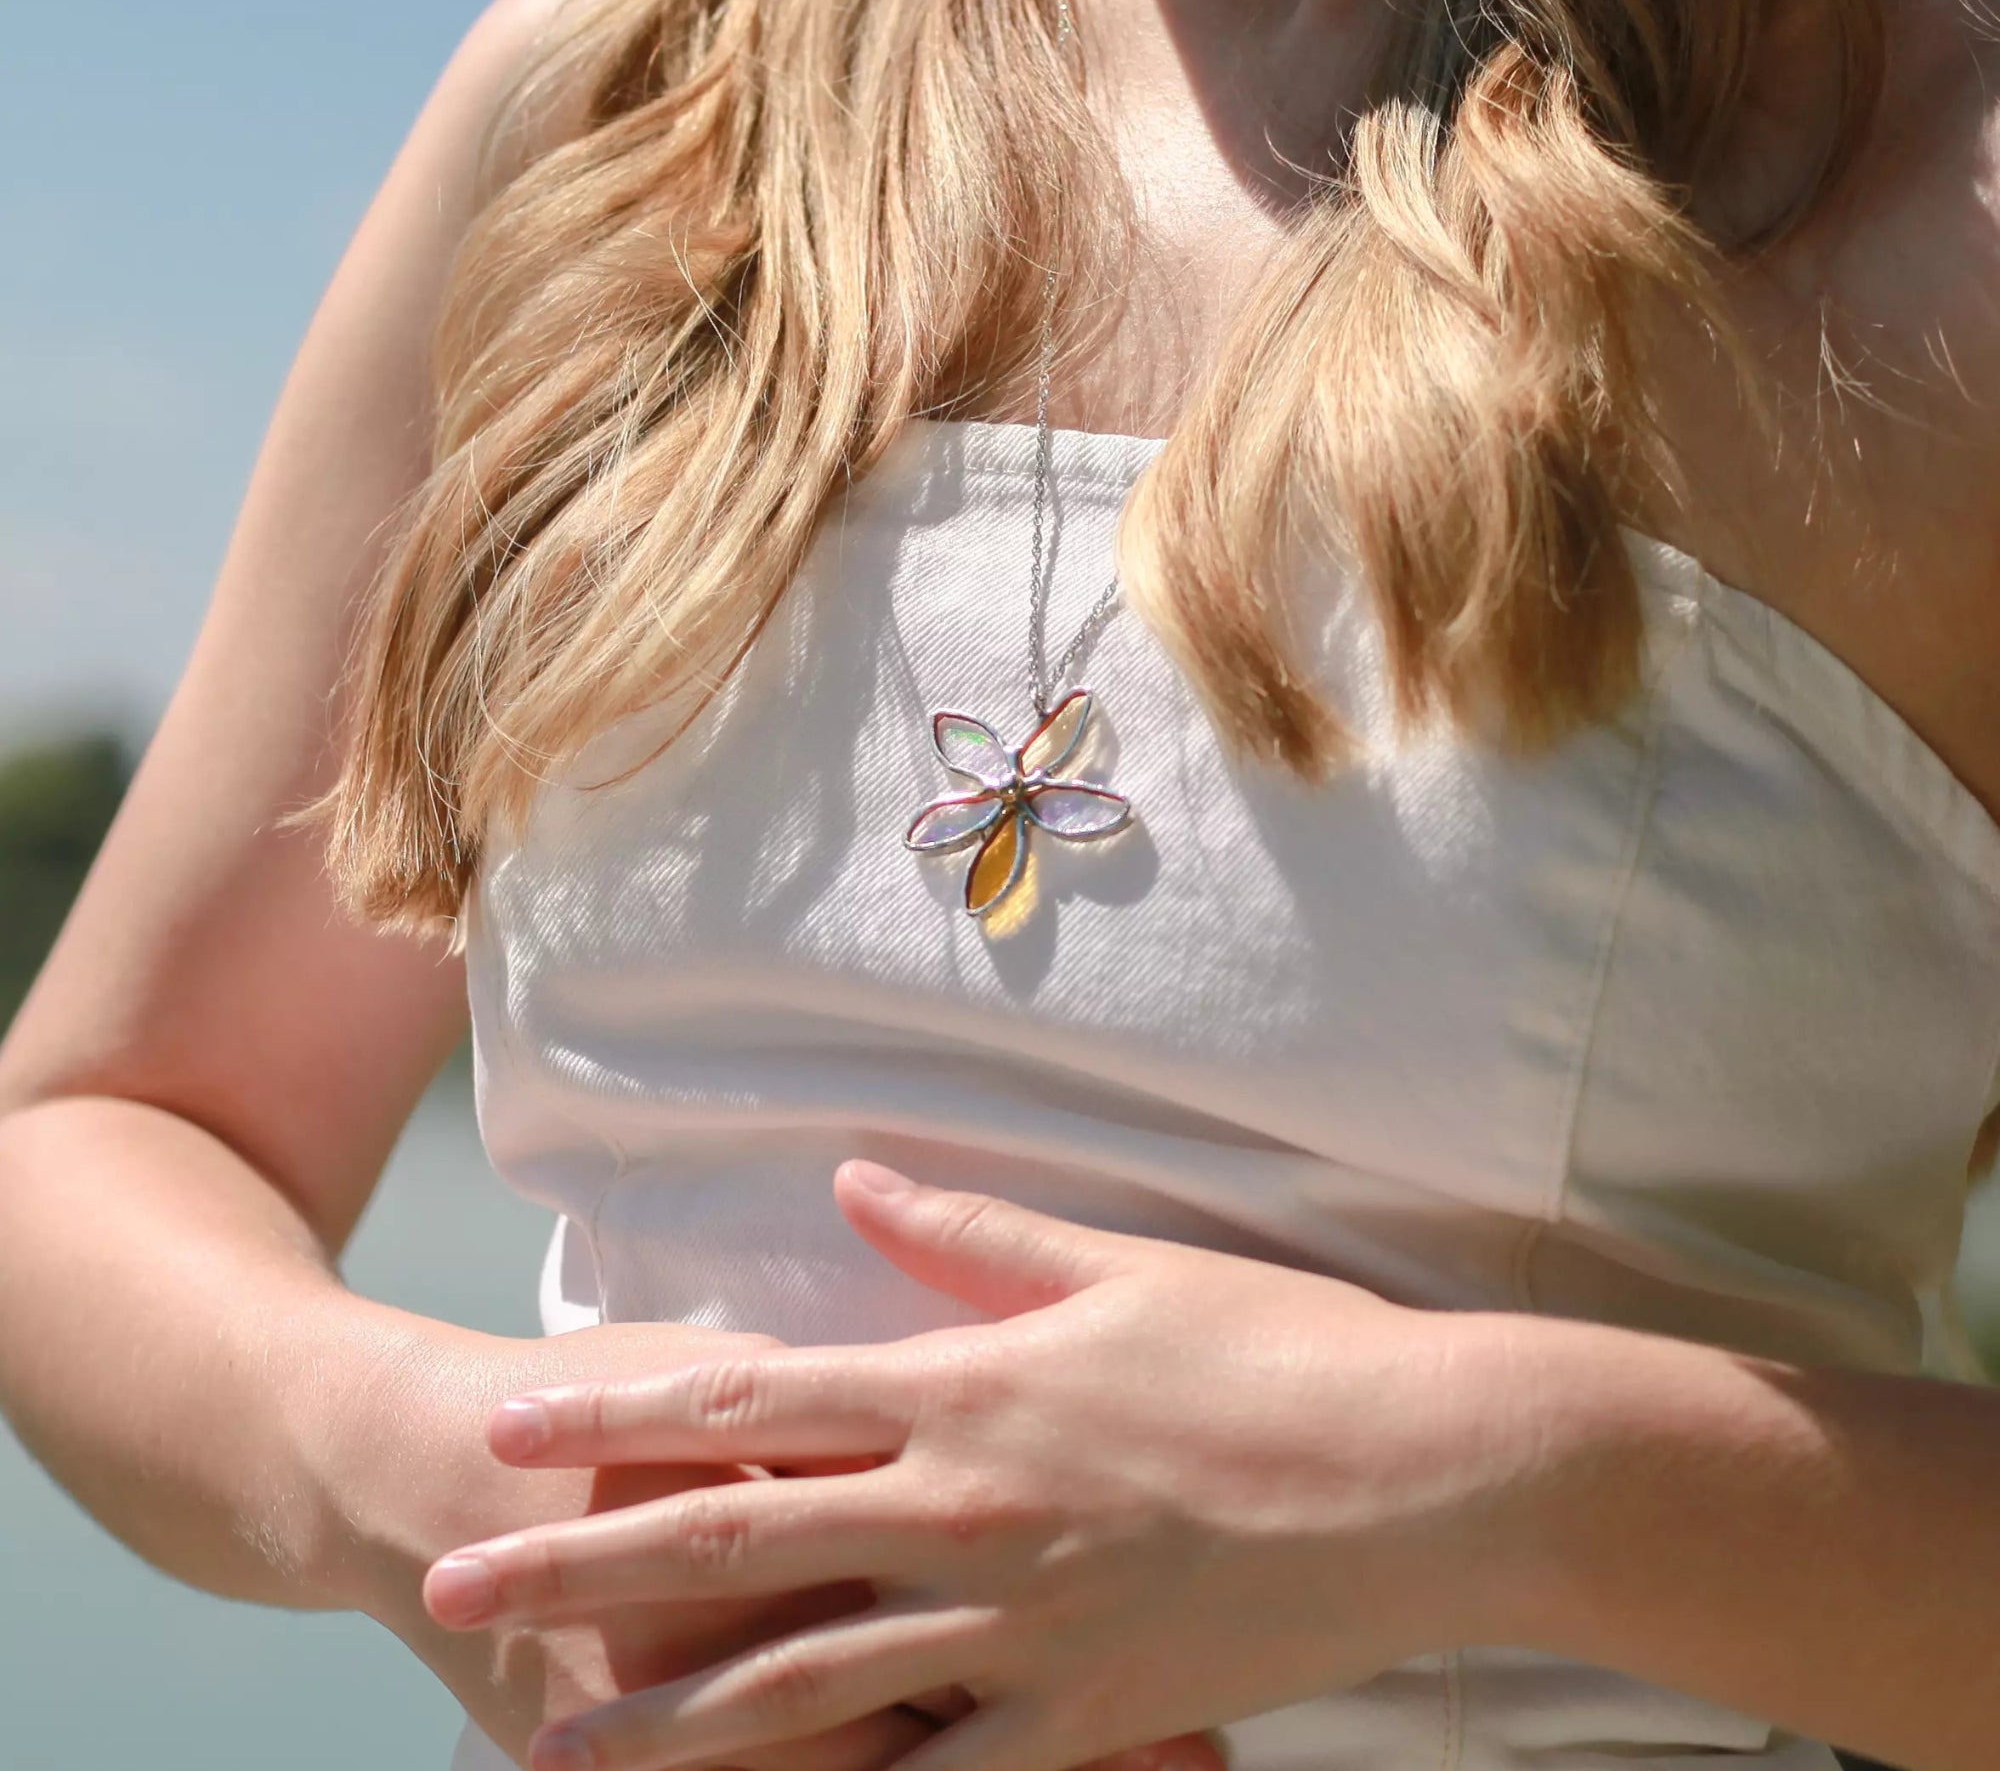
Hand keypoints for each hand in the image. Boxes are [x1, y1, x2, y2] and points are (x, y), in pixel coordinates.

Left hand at [422, 1164, 1530, 1770]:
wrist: (1427, 1475)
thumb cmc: (1274, 1347)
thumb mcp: (1114, 1267)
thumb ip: (964, 1232)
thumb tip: (848, 1175)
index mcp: (965, 1385)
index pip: (756, 1396)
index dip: (622, 1411)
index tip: (513, 1423)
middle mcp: (965, 1508)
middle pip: (738, 1545)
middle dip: (583, 1570)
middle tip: (455, 1592)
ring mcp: (1019, 1625)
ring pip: (805, 1684)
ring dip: (671, 1719)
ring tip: (562, 1745)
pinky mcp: (1086, 1715)